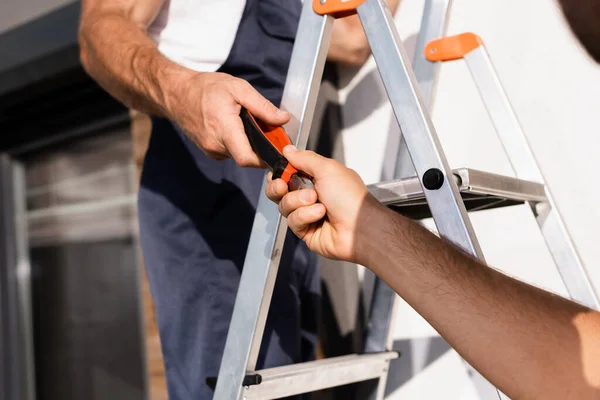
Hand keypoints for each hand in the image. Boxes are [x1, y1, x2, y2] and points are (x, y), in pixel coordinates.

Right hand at [166, 72, 289, 166]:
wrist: (177, 93)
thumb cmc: (207, 88)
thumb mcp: (239, 89)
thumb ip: (262, 106)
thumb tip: (283, 119)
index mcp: (224, 129)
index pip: (247, 159)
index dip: (264, 158)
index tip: (274, 148)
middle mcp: (215, 145)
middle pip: (246, 157)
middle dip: (258, 147)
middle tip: (264, 129)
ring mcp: (210, 150)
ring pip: (238, 154)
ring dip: (247, 143)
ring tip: (245, 123)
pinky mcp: (208, 151)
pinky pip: (229, 152)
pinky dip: (236, 143)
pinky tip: (234, 127)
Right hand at [266, 146, 386, 263]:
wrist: (359, 227)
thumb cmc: (351, 198)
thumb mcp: (327, 168)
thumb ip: (304, 158)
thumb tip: (289, 150)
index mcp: (318, 177)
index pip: (289, 171)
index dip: (280, 171)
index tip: (279, 170)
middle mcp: (312, 195)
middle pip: (280, 190)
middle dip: (278, 186)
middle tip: (283, 185)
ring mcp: (308, 213)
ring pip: (284, 205)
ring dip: (298, 201)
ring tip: (315, 200)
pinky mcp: (306, 231)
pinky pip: (292, 221)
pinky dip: (305, 215)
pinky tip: (319, 215)